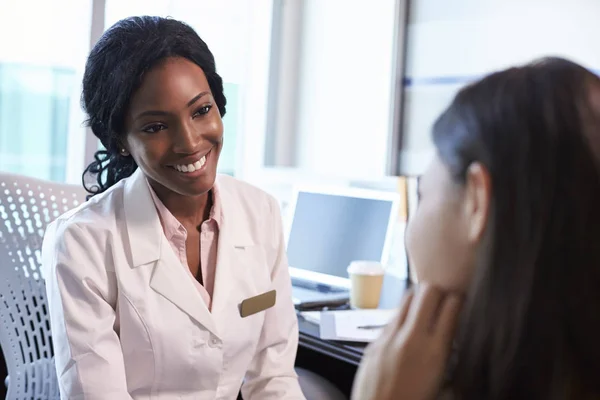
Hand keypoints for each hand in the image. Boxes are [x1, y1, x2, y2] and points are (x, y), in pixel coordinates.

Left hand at [350, 283, 462, 399]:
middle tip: (441, 300)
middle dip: (437, 291)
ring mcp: (389, 337)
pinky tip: (404, 332)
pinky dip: (401, 320)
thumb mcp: (442, 382)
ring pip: (406, 299)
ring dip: (417, 300)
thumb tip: (453, 337)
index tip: (460, 302)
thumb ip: (447, 355)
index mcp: (434, 350)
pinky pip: (390, 319)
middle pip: (427, 291)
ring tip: (423, 311)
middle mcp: (411, 338)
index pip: (451, 306)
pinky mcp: (373, 342)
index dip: (459, 300)